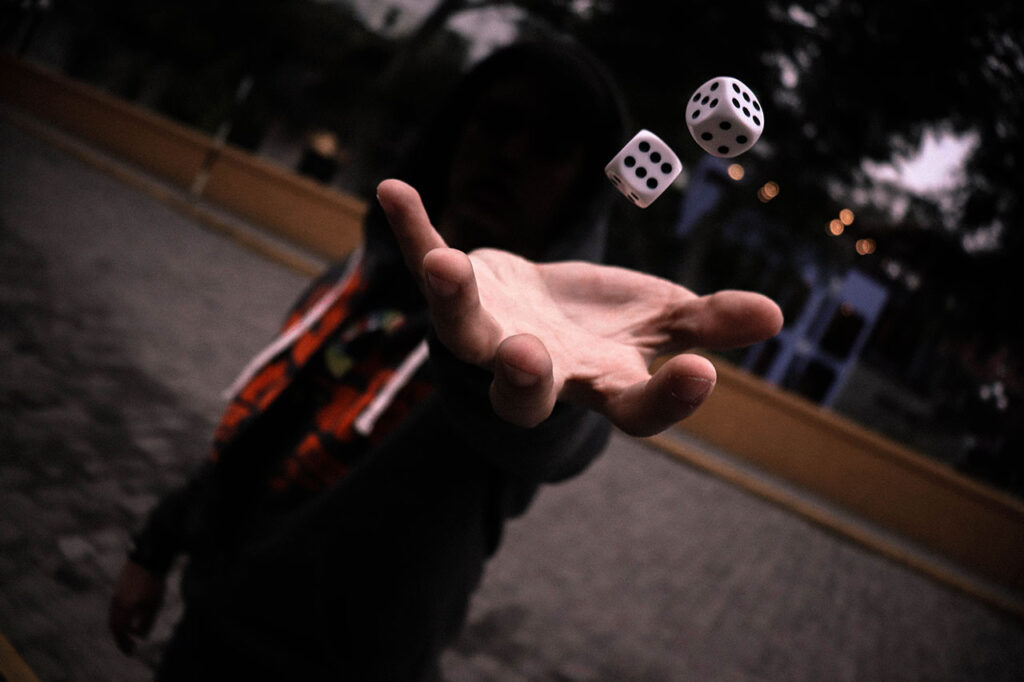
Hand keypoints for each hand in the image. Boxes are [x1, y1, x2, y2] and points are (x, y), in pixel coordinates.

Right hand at [109, 559, 165, 655]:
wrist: (148, 558)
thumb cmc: (153, 582)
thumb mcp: (154, 604)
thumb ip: (147, 622)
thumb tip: (141, 636)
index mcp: (124, 608)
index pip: (120, 631)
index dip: (124, 643)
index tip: (131, 652)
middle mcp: (116, 602)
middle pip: (114, 626)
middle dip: (121, 638)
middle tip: (129, 646)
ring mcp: (116, 594)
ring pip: (114, 616)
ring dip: (121, 627)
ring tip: (132, 632)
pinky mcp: (118, 588)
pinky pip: (116, 608)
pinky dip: (121, 617)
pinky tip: (132, 617)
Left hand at [377, 179, 782, 436]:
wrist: (535, 319)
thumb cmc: (603, 325)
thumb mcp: (660, 320)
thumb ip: (710, 322)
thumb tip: (776, 315)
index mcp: (598, 383)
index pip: (635, 410)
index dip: (667, 399)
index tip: (701, 371)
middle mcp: (538, 371)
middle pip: (525, 396)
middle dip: (526, 382)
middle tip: (532, 360)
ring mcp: (491, 336)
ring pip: (465, 336)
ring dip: (453, 303)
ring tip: (448, 265)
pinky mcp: (462, 292)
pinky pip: (429, 263)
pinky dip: (413, 230)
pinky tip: (394, 190)